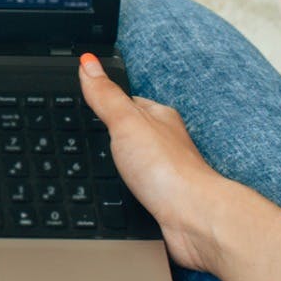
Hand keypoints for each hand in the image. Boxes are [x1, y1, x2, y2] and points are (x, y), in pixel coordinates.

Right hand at [78, 53, 237, 272]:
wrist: (194, 218)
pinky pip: (140, 186)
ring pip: (139, 159)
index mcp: (159, 117)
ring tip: (101, 158)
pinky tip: (120, 189)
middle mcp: (165, 142)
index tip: (89, 95)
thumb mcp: (126, 122)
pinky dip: (128, 185)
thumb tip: (87, 62)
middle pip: (135, 129)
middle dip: (114, 130)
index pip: (129, 100)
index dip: (107, 98)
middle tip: (90, 126)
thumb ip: (105, 95)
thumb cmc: (167, 170)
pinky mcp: (163, 199)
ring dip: (122, 160)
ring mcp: (164, 172)